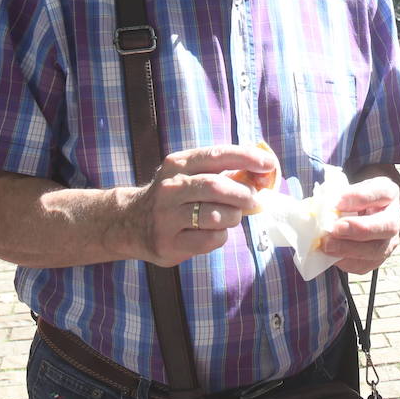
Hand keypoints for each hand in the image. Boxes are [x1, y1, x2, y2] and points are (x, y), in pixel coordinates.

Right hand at [120, 144, 270, 266]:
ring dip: (234, 217)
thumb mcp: (189, 174)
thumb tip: (264, 173)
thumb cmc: (175, 196)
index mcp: (179, 164)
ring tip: (231, 217)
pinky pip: (210, 240)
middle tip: (254, 200)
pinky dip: (221, 236)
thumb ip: (222, 171)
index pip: (217, 155)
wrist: (131, 222)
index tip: (268, 164)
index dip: (246, 158)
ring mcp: (167, 216)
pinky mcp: (168, 243)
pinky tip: (214, 232)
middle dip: (244, 195)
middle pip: (217, 187)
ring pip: (216, 216)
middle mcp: (170, 188)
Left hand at [325, 176, 399, 273]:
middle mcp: (394, 218)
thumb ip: (342, 194)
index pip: (382, 192)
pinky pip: (365, 265)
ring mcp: (389, 241)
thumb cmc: (353, 199)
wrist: (359, 214)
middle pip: (388, 226)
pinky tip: (331, 255)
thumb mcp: (350, 188)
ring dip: (350, 249)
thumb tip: (331, 206)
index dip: (361, 197)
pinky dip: (346, 261)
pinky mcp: (378, 259)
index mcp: (388, 193)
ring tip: (327, 244)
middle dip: (361, 229)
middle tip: (337, 228)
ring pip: (377, 250)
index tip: (338, 201)